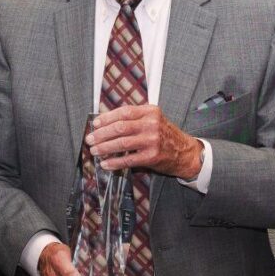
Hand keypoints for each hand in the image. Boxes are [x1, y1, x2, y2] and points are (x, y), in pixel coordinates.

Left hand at [86, 105, 203, 179]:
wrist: (184, 152)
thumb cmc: (164, 135)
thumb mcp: (153, 120)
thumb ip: (134, 118)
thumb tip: (106, 123)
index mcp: (150, 112)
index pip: (124, 112)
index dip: (106, 118)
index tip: (95, 124)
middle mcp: (151, 124)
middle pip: (120, 127)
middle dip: (101, 134)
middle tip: (90, 139)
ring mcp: (152, 141)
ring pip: (121, 143)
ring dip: (104, 147)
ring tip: (95, 151)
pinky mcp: (152, 156)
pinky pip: (128, 159)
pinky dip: (114, 162)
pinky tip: (106, 163)